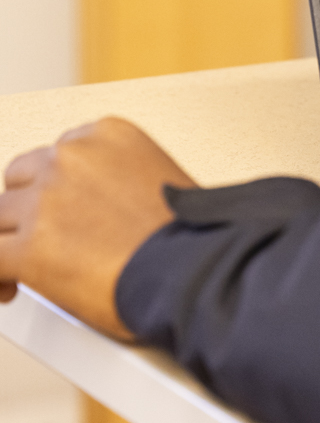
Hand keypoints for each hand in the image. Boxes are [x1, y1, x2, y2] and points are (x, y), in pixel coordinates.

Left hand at [0, 117, 196, 339]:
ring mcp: (47, 200)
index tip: (66, 209)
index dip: (56, 187)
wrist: (196, 269)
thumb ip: (119, 181)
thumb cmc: (193, 236)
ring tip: (26, 269)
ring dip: (11, 241)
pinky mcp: (30, 247)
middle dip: (30, 208)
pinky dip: (0, 276)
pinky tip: (10, 287)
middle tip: (47, 236)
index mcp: (110, 135)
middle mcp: (74, 159)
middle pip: (21, 179)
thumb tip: (100, 210)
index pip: (57, 153)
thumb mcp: (161, 182)